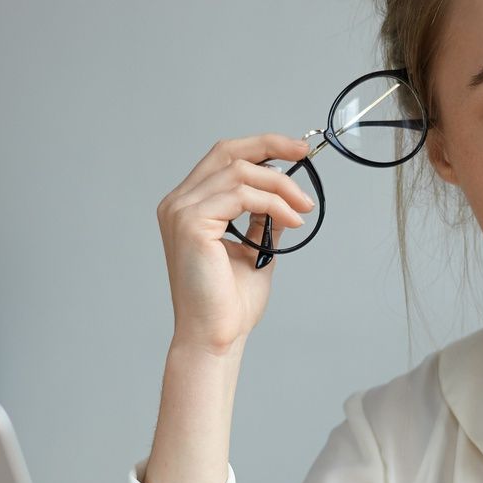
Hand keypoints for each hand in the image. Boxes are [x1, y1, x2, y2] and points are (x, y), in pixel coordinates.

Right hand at [156, 133, 316, 355]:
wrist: (215, 336)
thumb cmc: (229, 302)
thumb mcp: (253, 249)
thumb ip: (262, 219)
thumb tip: (286, 194)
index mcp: (188, 206)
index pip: (222, 158)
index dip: (260, 148)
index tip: (296, 152)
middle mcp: (178, 203)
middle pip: (227, 152)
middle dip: (270, 146)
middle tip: (305, 154)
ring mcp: (181, 211)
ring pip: (240, 173)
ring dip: (280, 186)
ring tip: (304, 206)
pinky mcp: (191, 223)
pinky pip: (241, 196)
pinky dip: (273, 203)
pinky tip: (293, 219)